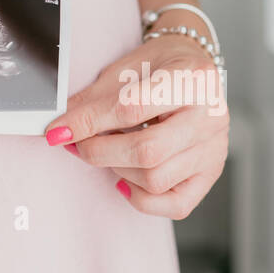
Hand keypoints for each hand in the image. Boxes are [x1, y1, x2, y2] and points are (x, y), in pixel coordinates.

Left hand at [45, 32, 228, 218]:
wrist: (193, 72)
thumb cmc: (161, 67)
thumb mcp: (126, 69)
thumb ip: (94, 99)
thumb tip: (60, 128)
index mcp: (193, 78)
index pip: (133, 108)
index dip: (88, 122)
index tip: (59, 131)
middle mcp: (211, 116)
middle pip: (148, 151)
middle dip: (100, 152)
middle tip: (79, 144)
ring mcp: (214, 148)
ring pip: (157, 180)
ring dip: (119, 170)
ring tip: (111, 151)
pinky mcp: (211, 173)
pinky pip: (175, 205)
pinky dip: (142, 198)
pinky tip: (128, 178)